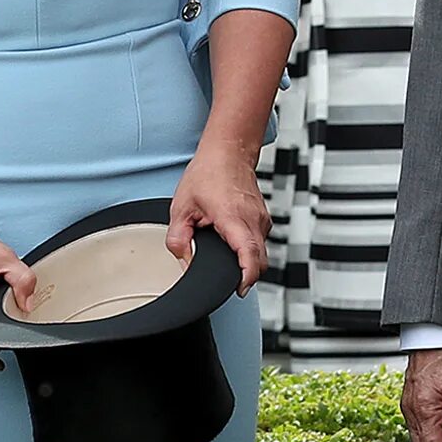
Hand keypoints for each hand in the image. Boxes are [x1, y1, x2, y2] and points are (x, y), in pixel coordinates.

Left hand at [169, 144, 270, 295]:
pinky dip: (249, 250)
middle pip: (259, 260)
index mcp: (233, 217)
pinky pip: (260, 242)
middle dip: (246, 276)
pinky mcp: (263, 217)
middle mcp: (253, 219)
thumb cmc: (208, 174)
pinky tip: (233, 245)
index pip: (249, 254)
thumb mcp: (181, 207)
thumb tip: (183, 260)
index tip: (239, 288)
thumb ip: (178, 239)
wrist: (228, 152)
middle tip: (228, 283)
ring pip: (261, 252)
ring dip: (247, 262)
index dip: (247, 276)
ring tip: (228, 259)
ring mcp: (261, 218)